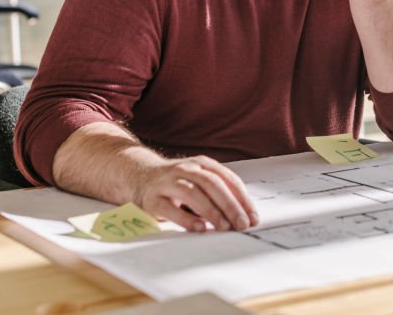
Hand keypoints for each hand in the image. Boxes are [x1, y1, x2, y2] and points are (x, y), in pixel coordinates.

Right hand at [135, 155, 258, 232]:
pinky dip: (186, 219)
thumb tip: (244, 215)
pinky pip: (170, 209)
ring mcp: (168, 183)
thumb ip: (219, 192)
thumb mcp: (199, 179)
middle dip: (230, 205)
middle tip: (242, 224)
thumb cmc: (177, 182)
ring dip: (212, 211)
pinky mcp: (153, 199)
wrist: (139, 176)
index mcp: (202, 164)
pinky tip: (199, 228)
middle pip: (212, 184)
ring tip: (225, 227)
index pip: (227, 179)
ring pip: (193, 193)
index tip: (252, 216)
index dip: (242, 198)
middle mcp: (186, 169)